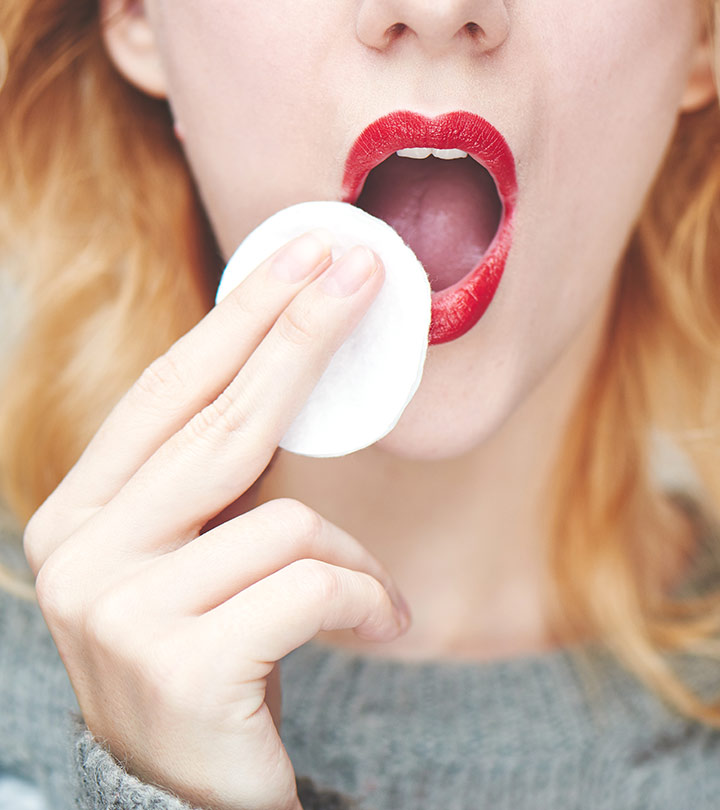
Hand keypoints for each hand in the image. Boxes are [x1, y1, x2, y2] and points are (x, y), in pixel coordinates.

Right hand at [23, 231, 409, 809]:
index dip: (241, 316)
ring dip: (349, 552)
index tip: (301, 254)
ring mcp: (122, 612)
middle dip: (300, 334)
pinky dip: (363, 597)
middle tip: (359, 271)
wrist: (183, 791)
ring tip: (366, 590)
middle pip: (219, 419)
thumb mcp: (195, 552)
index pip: (171, 391)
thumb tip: (288, 363)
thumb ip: (217, 473)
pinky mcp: (182, 667)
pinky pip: (311, 584)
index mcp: (82, 513)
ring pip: (284, 517)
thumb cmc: (207, 648)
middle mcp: (82, 553)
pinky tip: (372, 625)